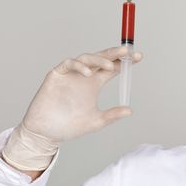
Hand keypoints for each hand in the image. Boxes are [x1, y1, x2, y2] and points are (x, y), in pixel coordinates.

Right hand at [22, 46, 142, 141]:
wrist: (47, 133)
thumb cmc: (69, 126)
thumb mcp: (96, 121)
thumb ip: (111, 115)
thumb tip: (129, 110)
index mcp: (94, 84)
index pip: (112, 68)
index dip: (124, 62)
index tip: (139, 57)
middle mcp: (84, 76)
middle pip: (102, 58)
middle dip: (115, 53)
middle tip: (128, 51)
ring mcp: (70, 74)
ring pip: (87, 58)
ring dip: (99, 59)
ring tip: (110, 66)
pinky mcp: (57, 75)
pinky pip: (69, 64)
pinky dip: (79, 66)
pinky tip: (88, 73)